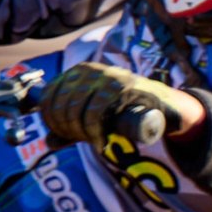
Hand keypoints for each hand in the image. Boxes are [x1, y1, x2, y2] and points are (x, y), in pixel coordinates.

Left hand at [40, 61, 205, 147]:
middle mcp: (89, 69)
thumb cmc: (124, 111)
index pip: (47, 97)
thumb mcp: (93, 120)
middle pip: (60, 105)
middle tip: (81, 140)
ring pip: (76, 108)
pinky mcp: (124, 86)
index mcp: (76, 72)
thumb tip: (48, 142)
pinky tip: (101, 141)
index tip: (64, 135)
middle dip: (66, 129)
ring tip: (93, 141)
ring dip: (81, 132)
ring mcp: (107, 75)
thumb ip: (70, 130)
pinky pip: (97, 111)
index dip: (50, 121)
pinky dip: (94, 131)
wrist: (164, 107)